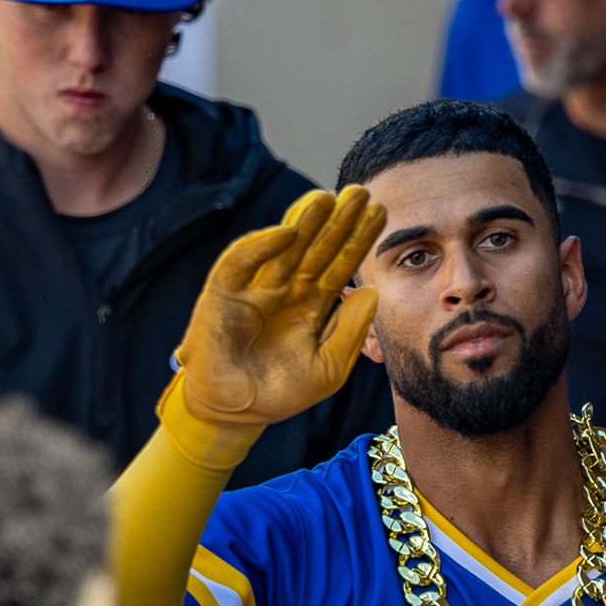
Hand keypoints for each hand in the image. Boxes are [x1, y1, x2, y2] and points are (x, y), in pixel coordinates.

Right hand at [176, 185, 384, 425]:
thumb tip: (371, 291)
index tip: (381, 212)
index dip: (359, 239)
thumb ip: (349, 332)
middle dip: (337, 221)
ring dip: (303, 222)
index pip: (339, 264)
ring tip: (327, 197)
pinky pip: (241, 262)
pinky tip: (287, 233)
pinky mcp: (223, 293)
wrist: (237, 414)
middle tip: (360, 192)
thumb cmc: (281, 392)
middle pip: (316, 247)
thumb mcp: (328, 368)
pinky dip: (260, 246)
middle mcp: (285, 289)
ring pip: (282, 247)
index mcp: (310, 304)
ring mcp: (255, 288)